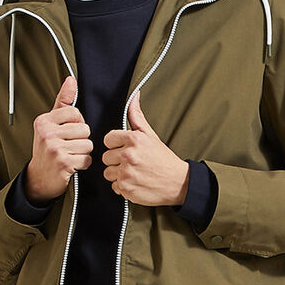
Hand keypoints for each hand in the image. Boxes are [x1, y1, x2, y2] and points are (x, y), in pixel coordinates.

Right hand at [25, 74, 92, 201]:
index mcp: (44, 121)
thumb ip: (63, 101)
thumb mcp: (51, 123)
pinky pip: (86, 159)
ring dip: (83, 152)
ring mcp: (54, 148)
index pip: (75, 113)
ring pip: (88, 144)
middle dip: (81, 139)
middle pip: (84, 129)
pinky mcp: (63, 163)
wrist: (39, 177)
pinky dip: (83, 164)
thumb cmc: (47, 149)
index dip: (77, 124)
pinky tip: (73, 164)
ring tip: (71, 155)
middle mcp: (47, 133)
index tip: (67, 133)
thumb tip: (71, 80)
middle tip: (68, 146)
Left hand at [102, 88, 188, 206]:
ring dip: (118, 175)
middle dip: (116, 161)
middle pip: (106, 157)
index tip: (125, 149)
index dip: (115, 145)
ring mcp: (126, 173)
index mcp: (133, 139)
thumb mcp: (151, 135)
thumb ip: (137, 116)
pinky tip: (135, 183)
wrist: (178, 183)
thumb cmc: (163, 159)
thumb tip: (134, 95)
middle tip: (132, 163)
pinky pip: (114, 187)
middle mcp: (128, 155)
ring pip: (108, 173)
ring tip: (133, 173)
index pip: (108, 140)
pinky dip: (123, 187)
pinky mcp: (126, 189)